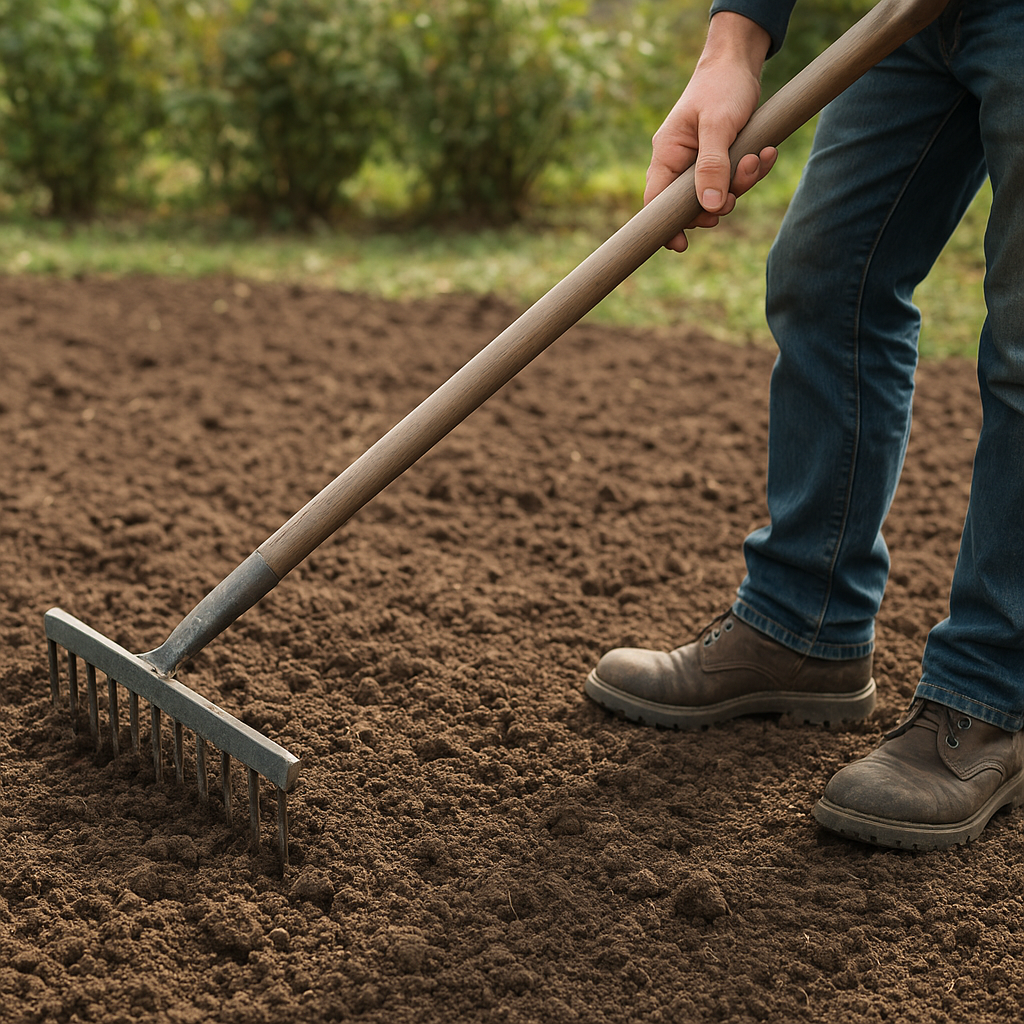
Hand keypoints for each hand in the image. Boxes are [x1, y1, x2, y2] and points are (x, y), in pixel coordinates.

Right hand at [644, 13, 776, 251]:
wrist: (739, 61)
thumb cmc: (722, 86)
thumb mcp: (717, 125)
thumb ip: (712, 166)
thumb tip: (710, 207)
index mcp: (667, 155)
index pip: (656, 201)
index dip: (665, 226)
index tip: (680, 246)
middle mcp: (680, 162)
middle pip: (692, 204)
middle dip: (719, 202)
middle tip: (737, 193)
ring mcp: (701, 162)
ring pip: (718, 193)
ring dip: (742, 183)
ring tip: (758, 158)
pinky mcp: (721, 158)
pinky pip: (734, 178)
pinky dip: (752, 170)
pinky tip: (766, 153)